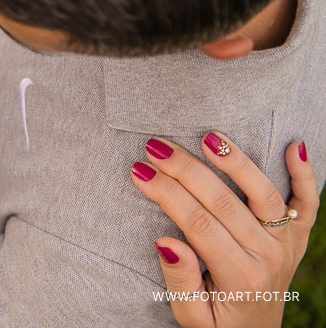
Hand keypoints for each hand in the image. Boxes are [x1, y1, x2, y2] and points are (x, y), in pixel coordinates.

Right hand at [130, 132, 318, 327]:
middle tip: (155, 147)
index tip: (139, 171)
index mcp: (240, 279)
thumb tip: (165, 241)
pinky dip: (305, 175)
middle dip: (185, 170)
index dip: (166, 194)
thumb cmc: (218, 322)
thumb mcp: (191, 317)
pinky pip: (307, 203)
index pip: (198, 225)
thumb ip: (180, 282)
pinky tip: (296, 146)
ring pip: (264, 195)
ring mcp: (286, 244)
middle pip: (224, 203)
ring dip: (236, 162)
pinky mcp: (298, 236)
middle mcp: (268, 258)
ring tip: (209, 137)